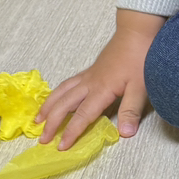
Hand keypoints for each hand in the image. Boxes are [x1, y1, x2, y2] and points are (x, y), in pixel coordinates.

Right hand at [37, 10, 164, 150]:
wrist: (136, 32)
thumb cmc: (140, 59)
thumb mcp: (141, 87)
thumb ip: (131, 110)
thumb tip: (125, 134)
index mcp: (101, 90)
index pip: (83, 116)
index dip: (71, 132)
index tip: (61, 147)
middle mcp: (89, 84)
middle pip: (64, 104)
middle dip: (52, 123)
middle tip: (42, 139)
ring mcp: (87, 76)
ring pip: (61, 92)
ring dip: (48, 107)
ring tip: (37, 120)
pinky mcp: (89, 70)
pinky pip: (67, 84)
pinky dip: (56, 94)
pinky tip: (55, 98)